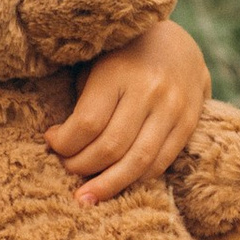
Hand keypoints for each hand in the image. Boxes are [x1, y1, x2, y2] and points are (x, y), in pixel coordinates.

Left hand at [46, 17, 209, 206]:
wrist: (177, 44)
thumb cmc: (123, 56)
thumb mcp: (97, 64)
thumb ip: (85, 101)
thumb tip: (61, 143)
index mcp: (118, 72)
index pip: (87, 123)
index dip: (64, 142)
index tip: (51, 140)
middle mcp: (149, 90)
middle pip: (110, 147)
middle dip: (81, 167)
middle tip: (66, 168)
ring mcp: (173, 108)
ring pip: (138, 162)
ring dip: (108, 185)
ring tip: (86, 196)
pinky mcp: (188, 123)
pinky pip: (160, 163)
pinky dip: (135, 179)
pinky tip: (116, 182)